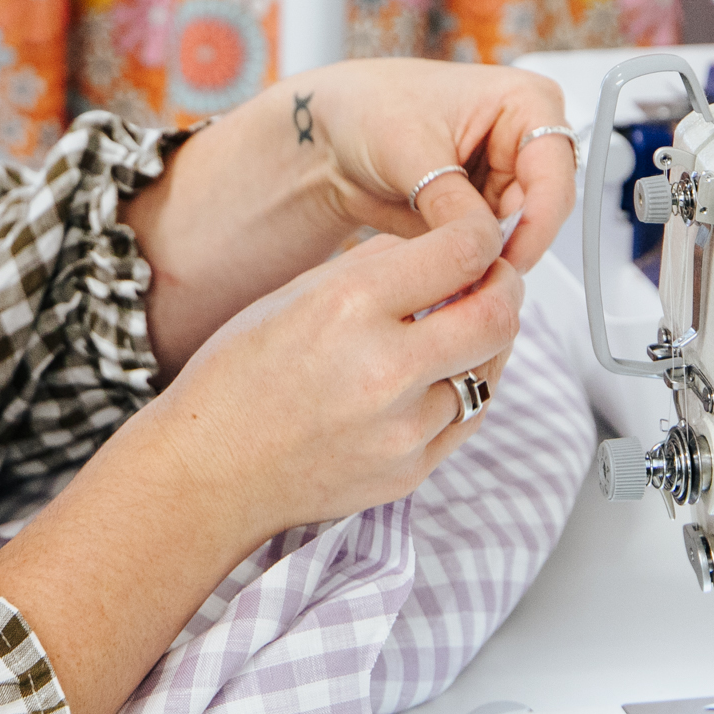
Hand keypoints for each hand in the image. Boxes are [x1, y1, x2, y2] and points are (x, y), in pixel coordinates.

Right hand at [105, 212, 524, 536]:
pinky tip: (437, 378)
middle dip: (505, 289)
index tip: (481, 241)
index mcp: (350, 305)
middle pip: (499, 315)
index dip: (485, 239)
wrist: (208, 475)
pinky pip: (467, 418)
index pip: (464, 252)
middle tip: (493, 281)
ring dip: (484, 344)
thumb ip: (375, 266)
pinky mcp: (409, 470)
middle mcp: (384, 368)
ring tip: (455, 332)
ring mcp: (402, 428)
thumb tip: (435, 246)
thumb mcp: (294, 295)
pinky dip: (463, 391)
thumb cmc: (236, 380)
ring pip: (490, 371)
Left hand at [288, 59, 575, 272]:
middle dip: (510, 244)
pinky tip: (444, 268)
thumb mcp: (412, 153)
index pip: (554, 170)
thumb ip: (453, 203)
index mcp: (525, 102)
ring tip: (449, 268)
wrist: (329, 138)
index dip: (538, 220)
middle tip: (475, 273)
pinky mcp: (483, 213)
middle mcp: (522, 142)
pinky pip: (492, 249)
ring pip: (519, 236)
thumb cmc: (368, 108)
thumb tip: (483, 247)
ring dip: (488, 258)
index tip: (508, 257)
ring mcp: (504, 180)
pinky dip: (470, 262)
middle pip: (543, 210)